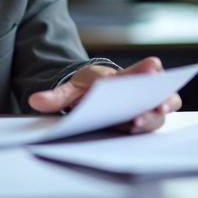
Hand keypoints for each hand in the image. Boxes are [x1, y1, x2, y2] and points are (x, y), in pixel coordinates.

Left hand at [27, 57, 181, 133]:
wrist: (92, 92)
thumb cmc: (88, 86)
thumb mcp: (71, 88)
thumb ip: (56, 95)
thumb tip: (35, 101)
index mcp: (124, 76)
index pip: (140, 70)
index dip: (147, 70)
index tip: (152, 67)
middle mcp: (140, 88)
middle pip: (156, 91)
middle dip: (158, 97)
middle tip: (155, 104)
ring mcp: (146, 104)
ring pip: (161, 107)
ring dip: (155, 114)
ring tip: (142, 121)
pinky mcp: (144, 119)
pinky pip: (154, 120)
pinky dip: (151, 124)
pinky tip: (141, 130)